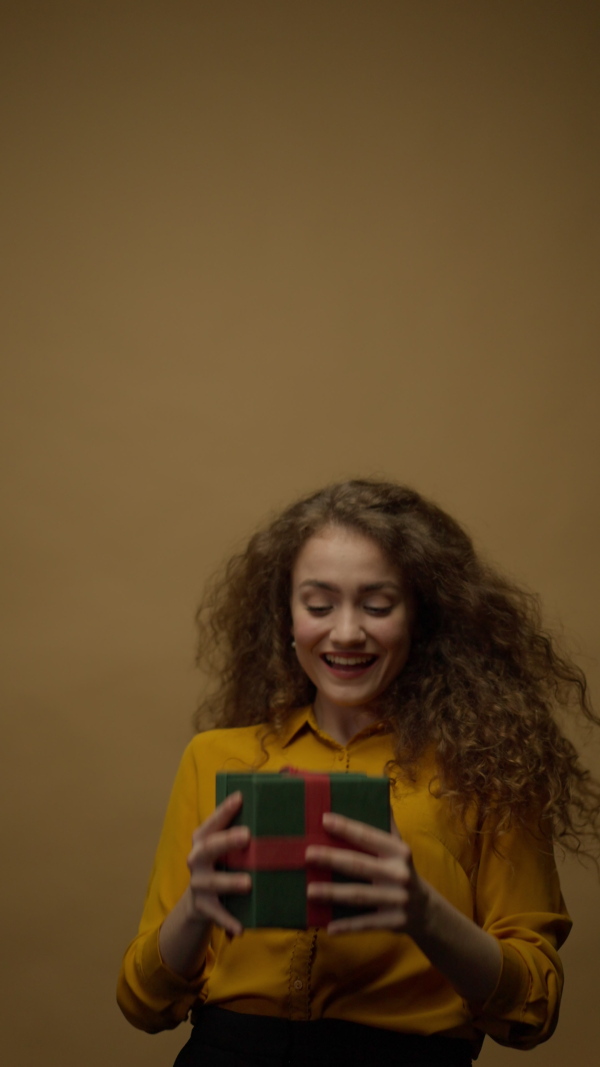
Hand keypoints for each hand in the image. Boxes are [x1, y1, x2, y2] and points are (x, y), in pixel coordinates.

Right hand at [185, 791, 251, 935]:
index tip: (240, 798)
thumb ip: (243, 829)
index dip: (224, 809)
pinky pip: (216, 914)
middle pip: (208, 848)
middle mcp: (196, 859)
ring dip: (229, 881)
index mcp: (203, 839)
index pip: (212, 821)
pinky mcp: (203, 906)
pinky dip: (228, 921)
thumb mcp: (227, 847)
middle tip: (246, 836)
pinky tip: (241, 928)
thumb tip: (278, 801)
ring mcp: (197, 883)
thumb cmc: (225, 864)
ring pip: (211, 882)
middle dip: (226, 841)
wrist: (200, 902)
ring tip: (248, 882)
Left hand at [305, 811, 428, 934]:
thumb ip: (387, 824)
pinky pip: (366, 923)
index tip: (324, 819)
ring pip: (359, 895)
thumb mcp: (399, 848)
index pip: (369, 836)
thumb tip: (379, 790)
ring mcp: (397, 899)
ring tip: (309, 891)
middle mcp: (399, 873)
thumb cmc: (402, 871)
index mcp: (399, 851)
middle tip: (308, 854)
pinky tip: (328, 927)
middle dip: (332, 858)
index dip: (347, 827)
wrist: (426, 911)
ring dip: (333, 894)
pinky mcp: (393, 921)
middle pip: (359, 865)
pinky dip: (347, 926)